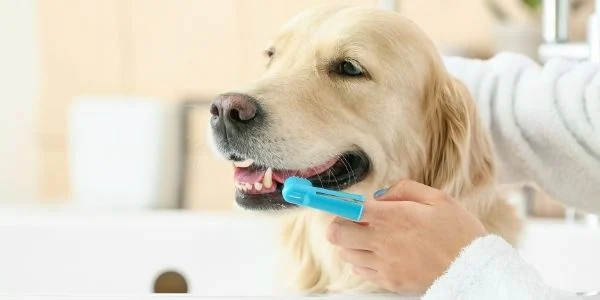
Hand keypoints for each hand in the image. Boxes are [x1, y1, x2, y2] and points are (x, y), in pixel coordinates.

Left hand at [326, 179, 486, 293]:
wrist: (475, 269)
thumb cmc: (459, 231)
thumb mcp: (438, 198)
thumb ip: (403, 190)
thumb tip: (378, 195)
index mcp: (392, 217)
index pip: (348, 210)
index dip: (332, 203)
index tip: (324, 199)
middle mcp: (383, 242)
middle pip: (336, 234)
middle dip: (340, 223)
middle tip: (355, 220)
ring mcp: (384, 264)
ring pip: (346, 253)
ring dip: (351, 243)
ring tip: (370, 237)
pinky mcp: (390, 281)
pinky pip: (360, 271)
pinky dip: (362, 261)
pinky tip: (379, 253)